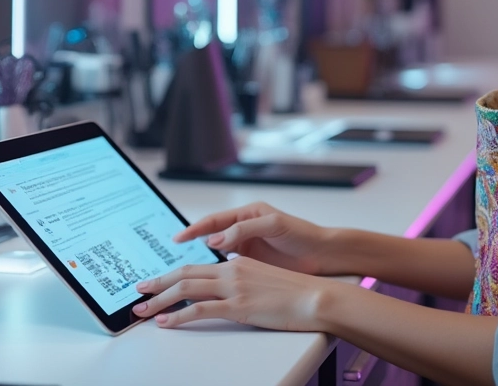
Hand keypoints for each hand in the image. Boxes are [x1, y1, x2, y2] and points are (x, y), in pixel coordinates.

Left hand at [133, 256, 342, 330]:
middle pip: (185, 274)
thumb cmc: (296, 292)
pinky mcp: (238, 306)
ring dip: (160, 300)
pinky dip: (179, 316)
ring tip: (143, 310)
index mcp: (237, 263)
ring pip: (186, 289)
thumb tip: (230, 287)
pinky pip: (200, 309)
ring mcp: (233, 288)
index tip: (157, 282)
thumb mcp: (265, 279)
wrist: (315, 297)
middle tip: (139, 291)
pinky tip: (167, 322)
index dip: (173, 275)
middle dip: (158, 283)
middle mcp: (231, 271)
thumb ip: (244, 280)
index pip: (196, 267)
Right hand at [174, 202, 334, 274]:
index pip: (213, 221)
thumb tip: (214, 240)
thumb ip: (244, 229)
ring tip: (182, 272)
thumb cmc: (303, 234)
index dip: (194, 229)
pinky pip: (227, 266)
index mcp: (247, 214)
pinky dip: (215, 272)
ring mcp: (247, 247)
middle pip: (209, 236)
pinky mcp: (252, 264)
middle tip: (173, 256)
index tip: (178, 239)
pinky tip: (205, 283)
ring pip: (215, 253)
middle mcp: (244, 229)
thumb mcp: (274, 225)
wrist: (324, 254)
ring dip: (200, 261)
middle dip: (190, 245)